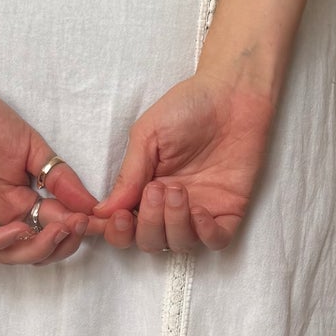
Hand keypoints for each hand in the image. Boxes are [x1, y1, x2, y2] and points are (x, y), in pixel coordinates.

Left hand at [0, 77, 101, 265]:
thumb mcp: (32, 147)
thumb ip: (60, 177)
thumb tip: (92, 205)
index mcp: (21, 202)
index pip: (53, 228)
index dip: (76, 231)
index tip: (98, 224)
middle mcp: (2, 216)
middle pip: (34, 249)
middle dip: (60, 244)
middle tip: (78, 225)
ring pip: (8, 253)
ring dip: (36, 248)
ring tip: (57, 230)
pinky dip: (0, 241)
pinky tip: (20, 229)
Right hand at [93, 71, 277, 253]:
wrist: (233, 92)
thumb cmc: (188, 106)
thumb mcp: (148, 135)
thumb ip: (129, 175)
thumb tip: (102, 211)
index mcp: (145, 189)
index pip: (124, 227)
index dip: (116, 232)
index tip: (116, 218)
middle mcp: (170, 206)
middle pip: (149, 241)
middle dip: (148, 224)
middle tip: (156, 190)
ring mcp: (200, 210)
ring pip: (179, 244)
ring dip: (173, 224)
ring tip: (178, 190)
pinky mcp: (229, 209)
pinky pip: (216, 241)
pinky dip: (205, 234)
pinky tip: (200, 211)